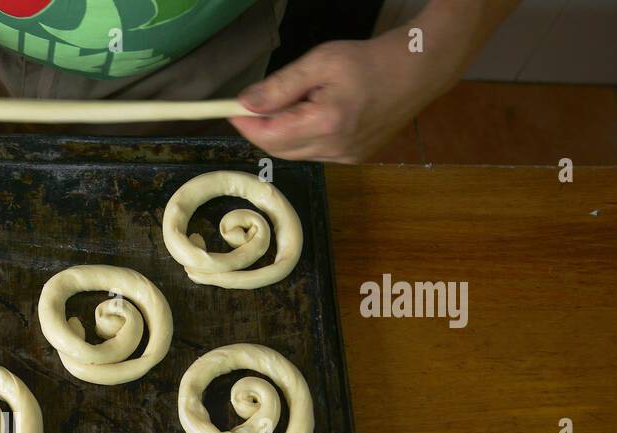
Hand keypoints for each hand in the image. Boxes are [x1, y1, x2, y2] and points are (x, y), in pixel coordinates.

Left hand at [229, 1, 517, 162]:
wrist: (419, 69)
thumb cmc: (370, 59)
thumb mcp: (321, 62)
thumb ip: (280, 87)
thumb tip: (245, 104)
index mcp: (327, 123)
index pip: (269, 136)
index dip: (246, 124)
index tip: (229, 110)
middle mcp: (335, 148)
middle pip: (279, 148)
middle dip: (263, 128)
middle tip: (258, 102)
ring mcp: (346, 157)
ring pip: (296, 152)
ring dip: (285, 131)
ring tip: (301, 100)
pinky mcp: (354, 157)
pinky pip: (315, 152)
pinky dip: (305, 136)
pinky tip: (319, 112)